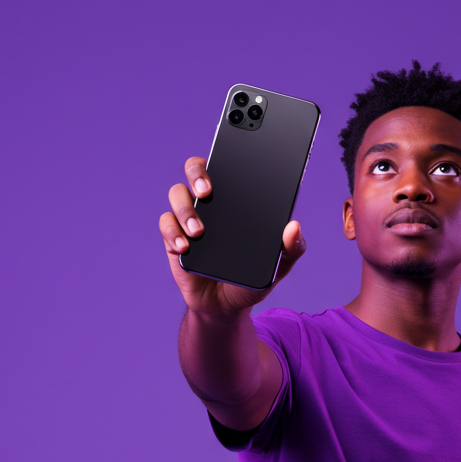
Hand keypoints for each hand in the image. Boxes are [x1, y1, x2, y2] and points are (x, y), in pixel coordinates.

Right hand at [159, 156, 306, 316]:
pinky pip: (166, 225)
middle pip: (195, 170)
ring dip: (186, 209)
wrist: (225, 307)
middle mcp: (209, 203)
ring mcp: (189, 219)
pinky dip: (173, 233)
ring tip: (199, 231)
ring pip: (177, 195)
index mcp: (235, 201)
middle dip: (198, 173)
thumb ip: (292, 248)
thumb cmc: (249, 279)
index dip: (227, 154)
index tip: (232, 157)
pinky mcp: (173, 239)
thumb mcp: (278, 266)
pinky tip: (185, 246)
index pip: (228, 167)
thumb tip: (294, 227)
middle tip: (207, 191)